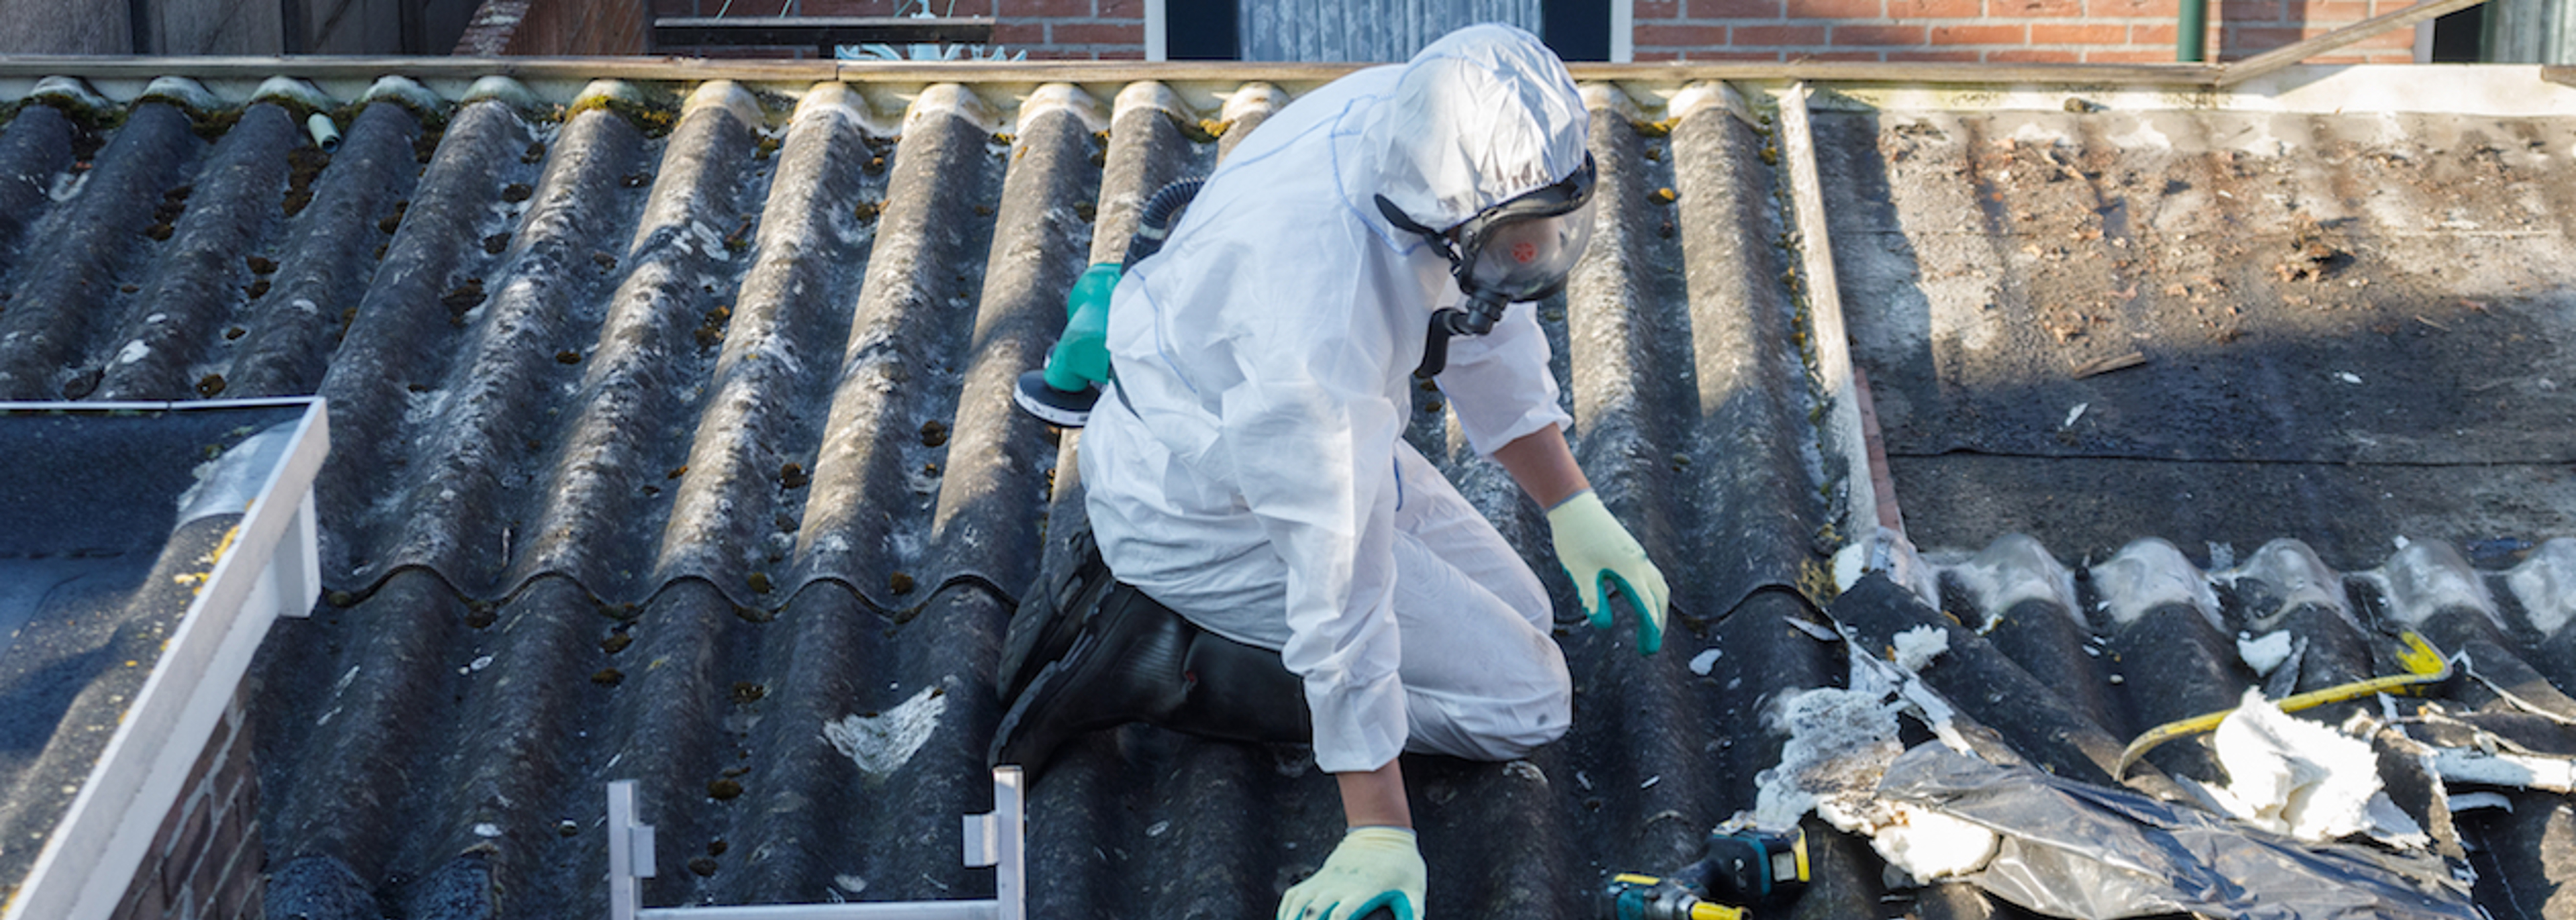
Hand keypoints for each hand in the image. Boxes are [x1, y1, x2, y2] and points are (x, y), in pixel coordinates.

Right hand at [1278, 827, 1425, 919]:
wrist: (1381, 831)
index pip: (1341, 915)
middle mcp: (1339, 885)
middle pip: (1313, 913)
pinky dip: (1285, 912)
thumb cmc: (1402, 865)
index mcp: (1363, 891)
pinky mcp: (1317, 877)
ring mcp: (1325, 880)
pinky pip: (1293, 895)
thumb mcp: (1415, 889)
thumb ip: (1414, 913)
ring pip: (1298, 904)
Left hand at [1546, 490, 1669, 654]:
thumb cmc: (1574, 538)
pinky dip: (1652, 594)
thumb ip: (1592, 598)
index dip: (1650, 630)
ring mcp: (1636, 555)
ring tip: (1650, 628)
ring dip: (1657, 608)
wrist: (1574, 506)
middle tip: (1649, 646)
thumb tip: (1604, 626)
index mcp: (1629, 569)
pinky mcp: (1630, 551)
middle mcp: (1638, 562)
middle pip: (1659, 597)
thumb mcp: (1579, 572)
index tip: (1649, 651)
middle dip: (1658, 622)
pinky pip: (1650, 576)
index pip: (1646, 606)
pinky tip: (1642, 601)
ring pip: (1657, 586)